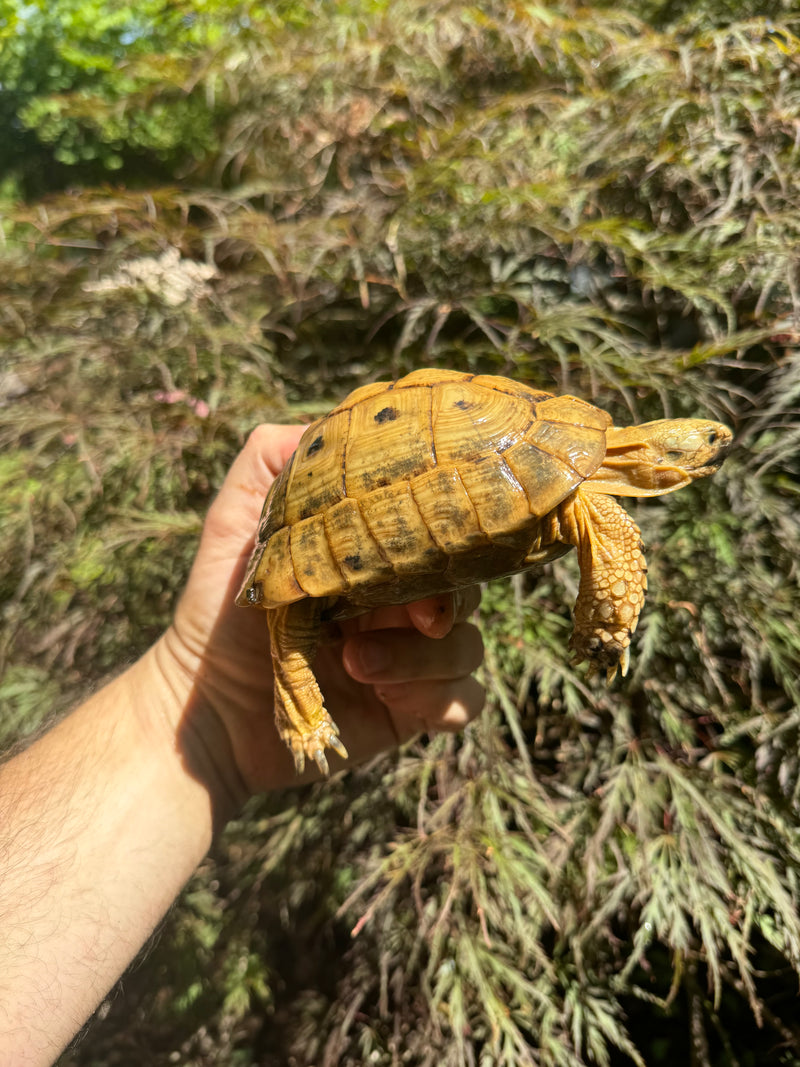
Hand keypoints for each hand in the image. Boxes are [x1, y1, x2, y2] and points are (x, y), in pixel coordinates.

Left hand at [151, 424, 484, 804]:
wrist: (206, 709)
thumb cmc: (217, 613)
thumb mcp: (236, 525)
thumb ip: (270, 463)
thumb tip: (333, 422)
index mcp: (374, 558)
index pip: (437, 535)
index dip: (444, 539)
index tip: (425, 546)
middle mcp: (400, 603)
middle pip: (468, 589)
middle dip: (446, 603)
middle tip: (415, 616)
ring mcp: (412, 658)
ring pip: (471, 646)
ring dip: (423, 658)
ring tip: (356, 663)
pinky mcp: (413, 709)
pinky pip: (464, 702)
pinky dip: (436, 700)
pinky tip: (386, 698)